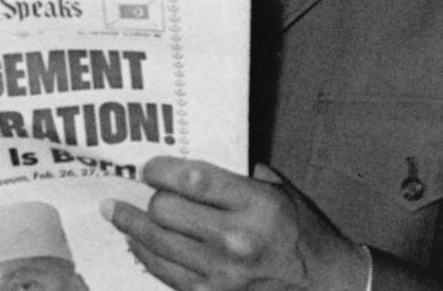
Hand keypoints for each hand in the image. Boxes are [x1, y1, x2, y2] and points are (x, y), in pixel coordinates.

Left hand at [101, 156, 369, 290]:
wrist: (327, 287)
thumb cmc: (306, 234)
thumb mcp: (282, 192)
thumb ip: (242, 174)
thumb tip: (199, 163)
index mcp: (255, 205)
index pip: (192, 180)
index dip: (160, 170)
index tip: (147, 166)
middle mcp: (234, 240)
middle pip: (165, 212)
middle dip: (148, 197)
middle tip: (140, 188)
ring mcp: (220, 275)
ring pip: (156, 245)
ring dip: (131, 226)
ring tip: (116, 213)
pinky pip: (164, 274)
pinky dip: (147, 256)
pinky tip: (137, 244)